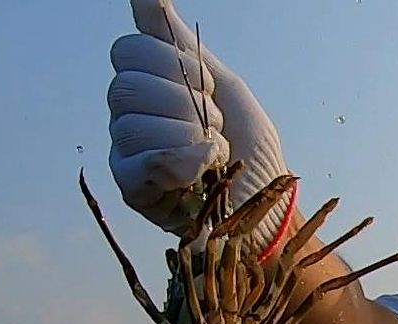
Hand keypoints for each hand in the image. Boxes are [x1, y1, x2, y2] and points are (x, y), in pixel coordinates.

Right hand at [107, 0, 289, 240]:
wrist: (271, 204)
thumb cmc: (250, 149)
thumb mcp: (224, 86)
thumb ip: (181, 44)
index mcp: (148, 86)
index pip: (129, 50)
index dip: (174, 64)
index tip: (209, 87)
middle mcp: (130, 116)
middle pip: (126, 85)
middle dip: (185, 104)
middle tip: (217, 127)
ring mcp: (127, 153)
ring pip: (131, 125)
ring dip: (188, 137)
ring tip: (215, 156)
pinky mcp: (133, 190)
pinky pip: (134, 164)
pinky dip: (174, 163)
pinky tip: (200, 170)